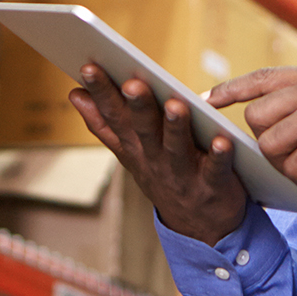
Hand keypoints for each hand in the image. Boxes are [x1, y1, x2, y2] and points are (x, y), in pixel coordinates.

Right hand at [68, 64, 247, 244]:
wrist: (201, 228)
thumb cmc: (165, 178)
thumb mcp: (130, 154)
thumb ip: (104, 125)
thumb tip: (75, 94)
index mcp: (135, 147)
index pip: (114, 116)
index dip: (101, 93)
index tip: (88, 66)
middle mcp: (155, 160)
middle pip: (144, 131)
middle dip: (137, 107)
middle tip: (131, 83)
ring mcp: (183, 175)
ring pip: (177, 148)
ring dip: (175, 127)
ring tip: (174, 105)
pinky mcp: (214, 184)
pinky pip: (216, 169)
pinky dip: (218, 156)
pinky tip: (221, 141)